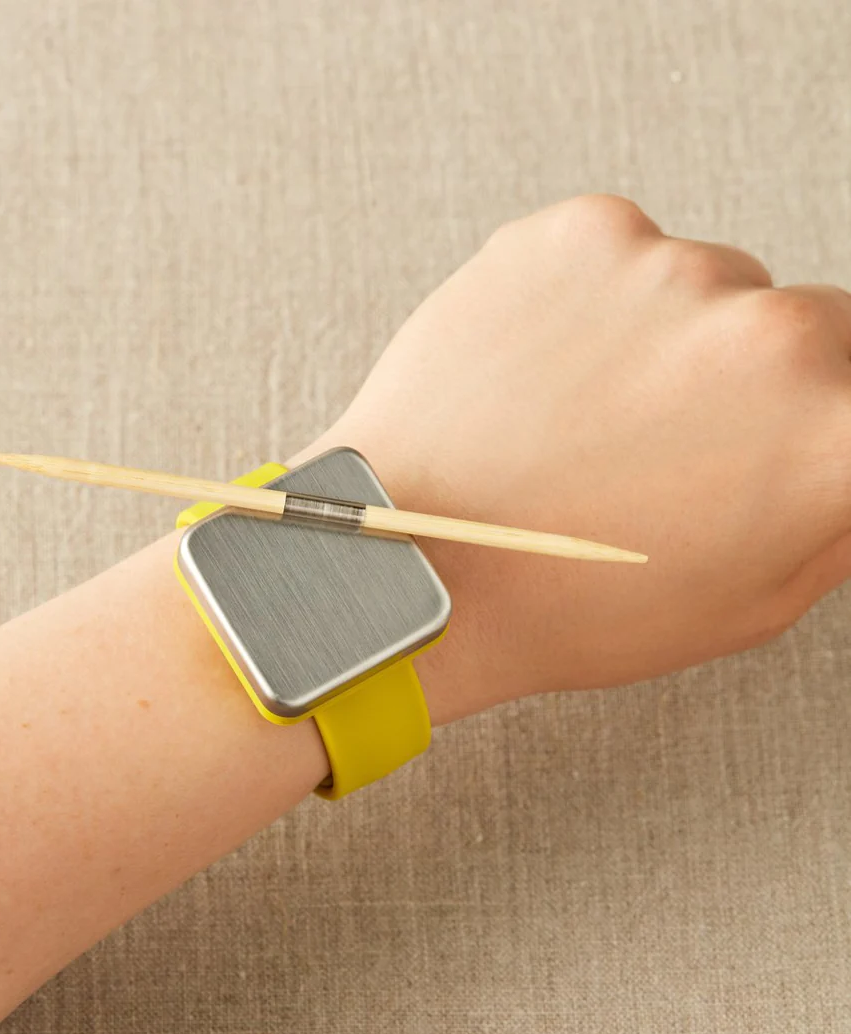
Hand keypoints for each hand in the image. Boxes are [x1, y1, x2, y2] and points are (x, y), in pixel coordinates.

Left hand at [293, 195, 850, 723]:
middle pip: (808, 327)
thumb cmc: (569, 603)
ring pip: (709, 287)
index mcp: (831, 435)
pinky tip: (547, 379)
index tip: (776, 442)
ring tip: (588, 419)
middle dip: (760, 381)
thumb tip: (846, 448)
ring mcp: (668, 269)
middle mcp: (768, 335)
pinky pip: (622, 258)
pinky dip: (597, 305)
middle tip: (675, 443)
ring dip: (674, 337)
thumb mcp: (747, 605)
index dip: (825, 422)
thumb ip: (836, 513)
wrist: (420, 564)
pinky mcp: (581, 235)